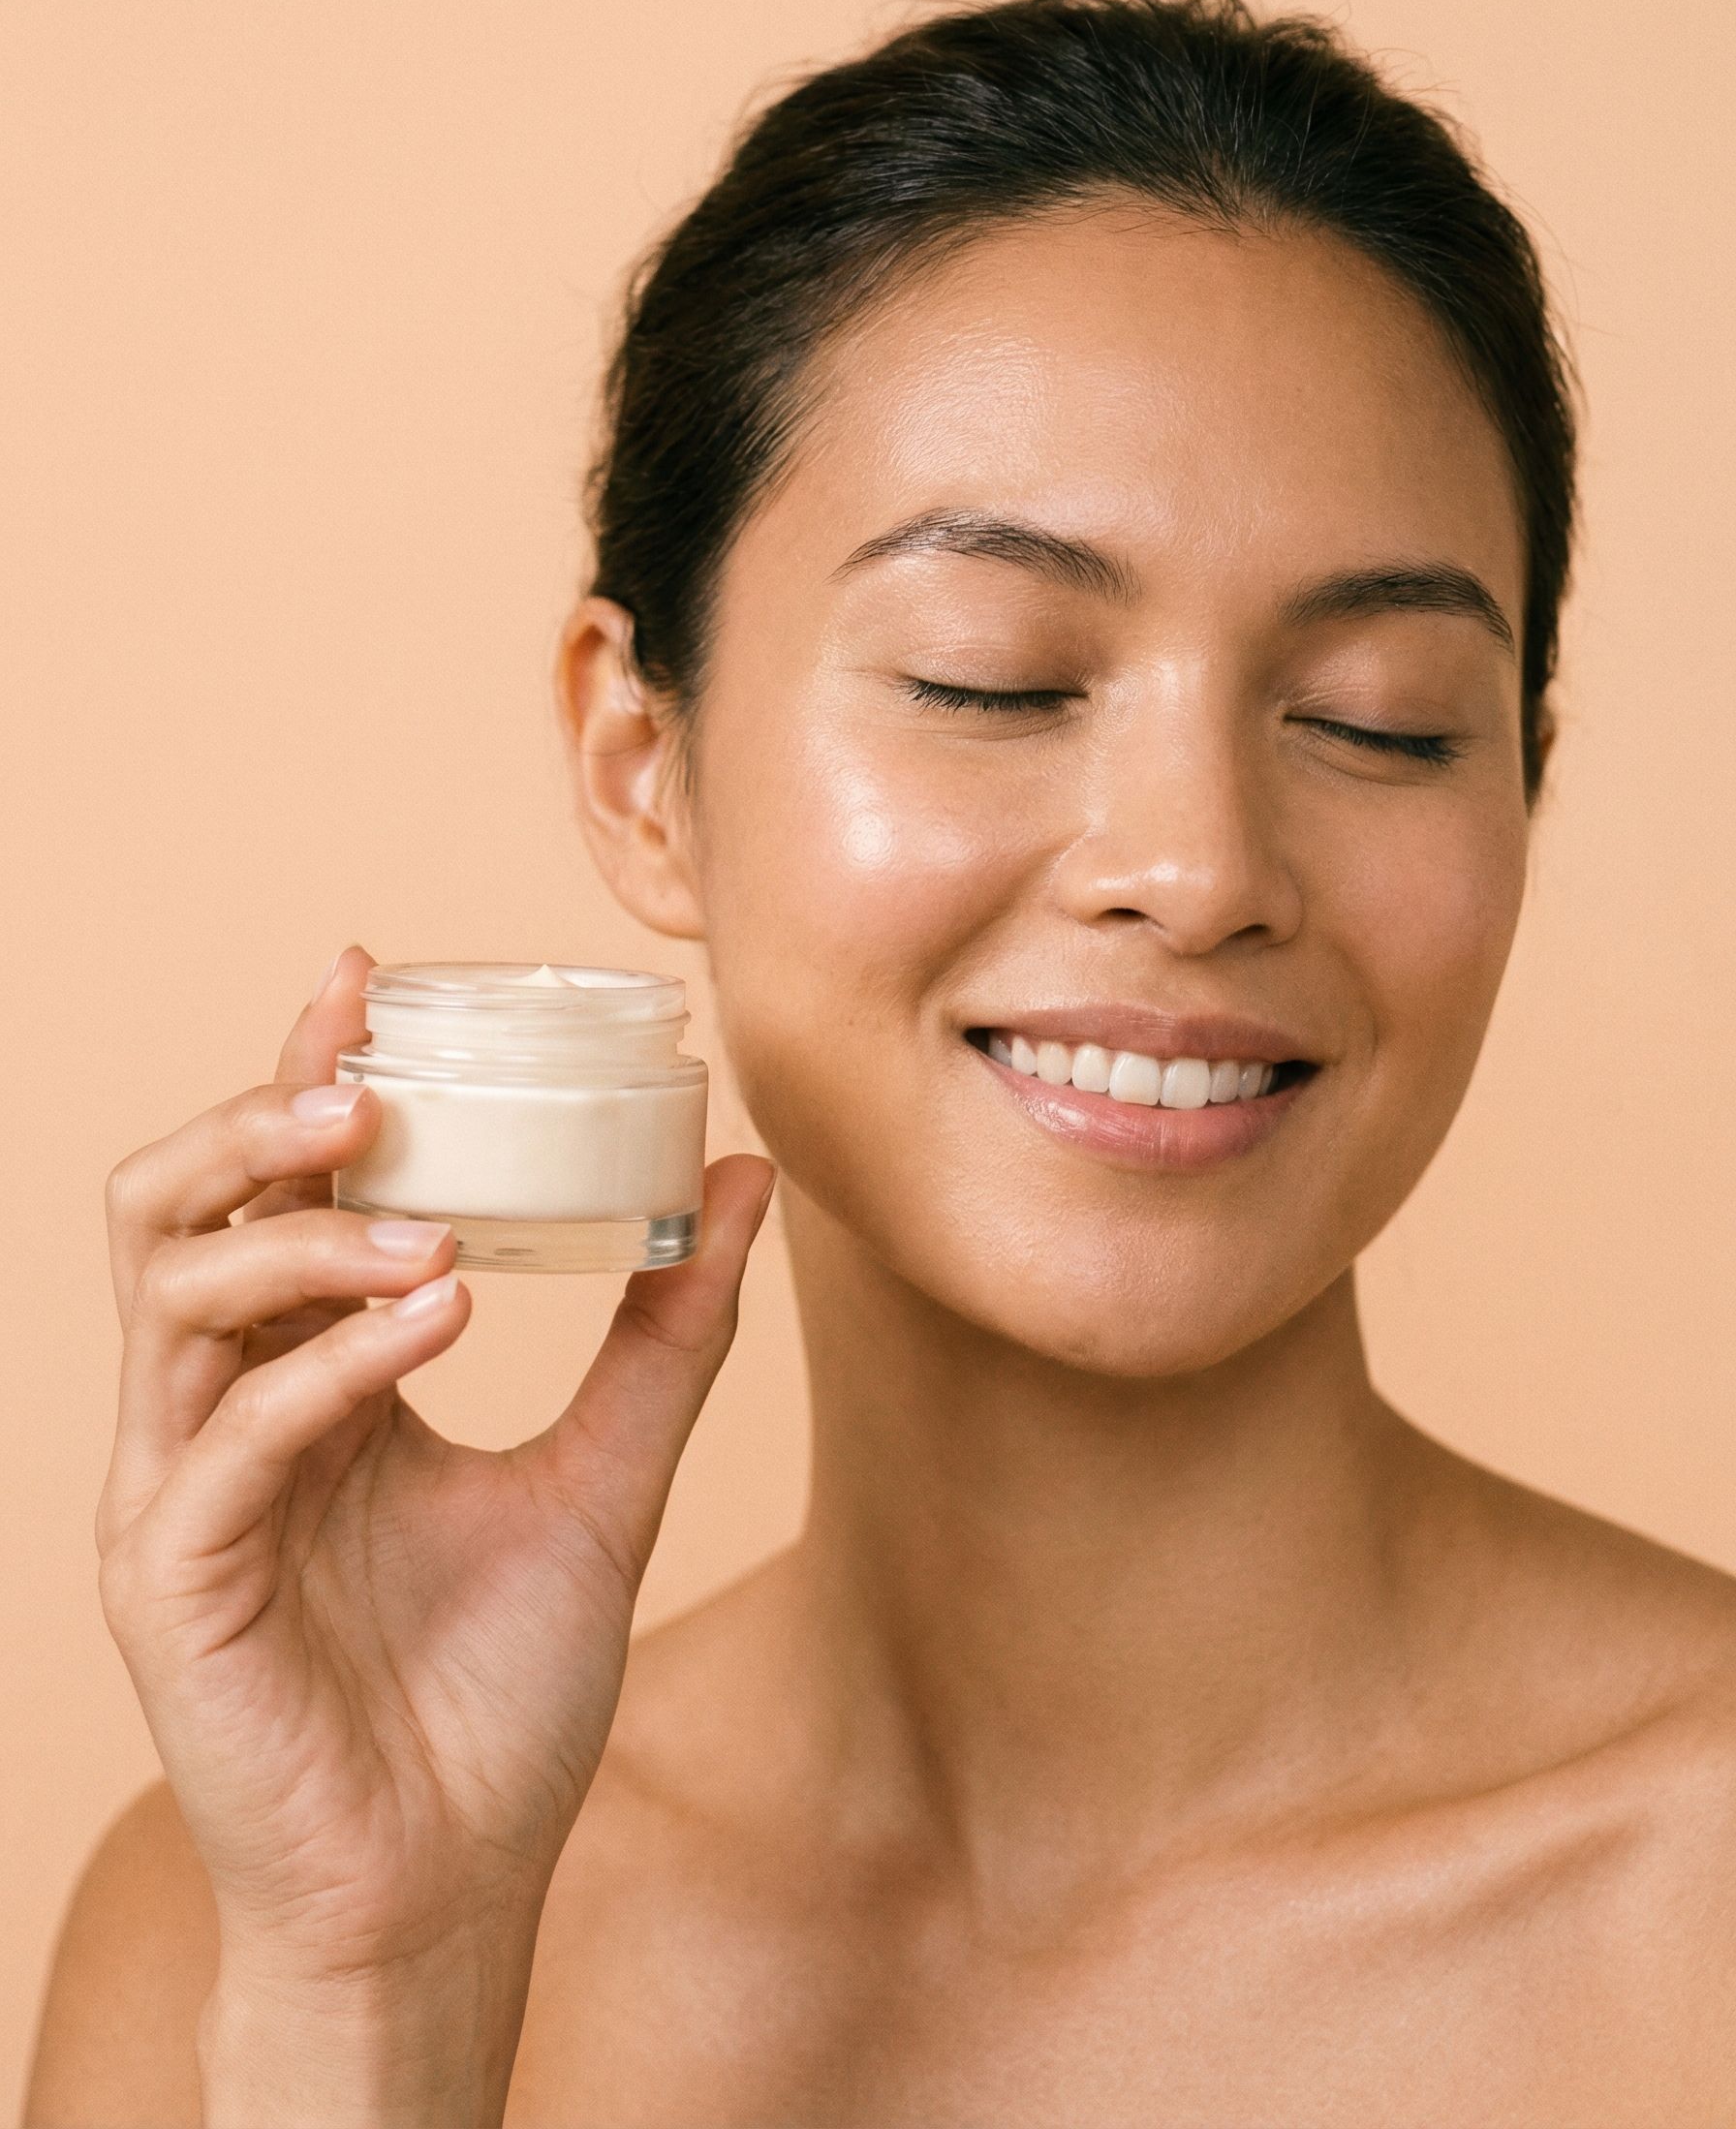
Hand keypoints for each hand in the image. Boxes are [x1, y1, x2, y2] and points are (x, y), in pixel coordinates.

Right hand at [97, 945, 774, 2009]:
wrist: (446, 1890)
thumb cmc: (496, 1699)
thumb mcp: (605, 1482)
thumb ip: (663, 1335)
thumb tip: (738, 1182)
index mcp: (307, 1381)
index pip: (277, 1192)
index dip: (305, 1075)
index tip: (372, 977)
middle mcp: (223, 1416)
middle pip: (177, 1210)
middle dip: (262, 1121)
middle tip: (369, 1074)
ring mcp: (181, 1496)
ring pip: (176, 1297)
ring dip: (301, 1232)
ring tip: (427, 1211)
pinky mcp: (173, 1583)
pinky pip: (231, 1436)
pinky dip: (332, 1363)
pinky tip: (433, 1319)